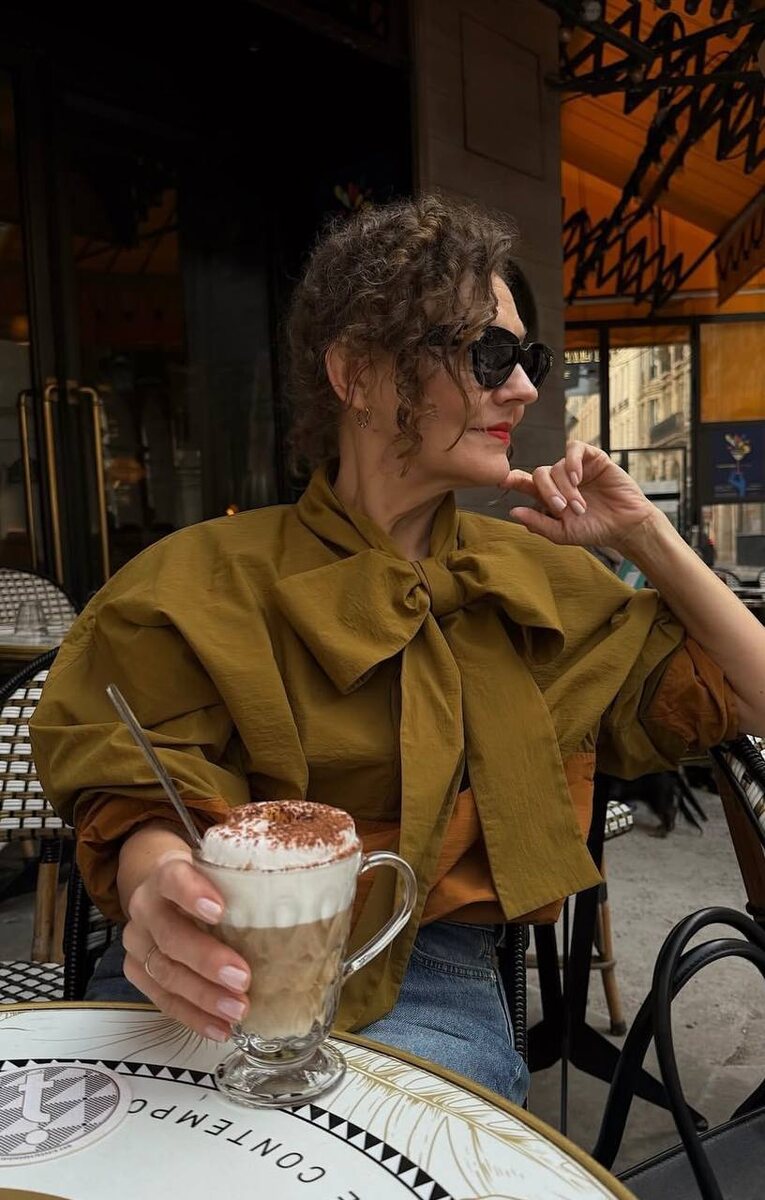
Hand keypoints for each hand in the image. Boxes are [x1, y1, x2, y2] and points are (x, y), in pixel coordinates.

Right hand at [122, 850, 250, 1041]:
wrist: (161, 889)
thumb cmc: (203, 880)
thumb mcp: (220, 868)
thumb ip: (249, 876)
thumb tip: (306, 887)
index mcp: (165, 873)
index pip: (174, 878)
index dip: (193, 894)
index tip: (219, 910)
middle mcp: (147, 907)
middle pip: (170, 935)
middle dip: (207, 960)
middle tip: (243, 978)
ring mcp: (139, 942)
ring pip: (166, 972)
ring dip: (204, 996)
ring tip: (238, 1010)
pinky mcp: (138, 971)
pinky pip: (164, 1000)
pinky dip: (194, 1016)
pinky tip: (220, 1027)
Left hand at [502, 441, 658, 549]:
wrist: (625, 526)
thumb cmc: (594, 530)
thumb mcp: (562, 533)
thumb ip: (538, 523)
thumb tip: (512, 511)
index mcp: (549, 497)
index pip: (526, 484)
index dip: (514, 480)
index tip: (503, 481)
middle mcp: (560, 480)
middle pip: (539, 474)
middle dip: (547, 492)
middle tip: (562, 509)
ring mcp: (575, 468)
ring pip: (557, 467)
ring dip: (565, 488)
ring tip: (579, 505)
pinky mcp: (593, 458)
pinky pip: (574, 449)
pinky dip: (572, 461)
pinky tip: (577, 477)